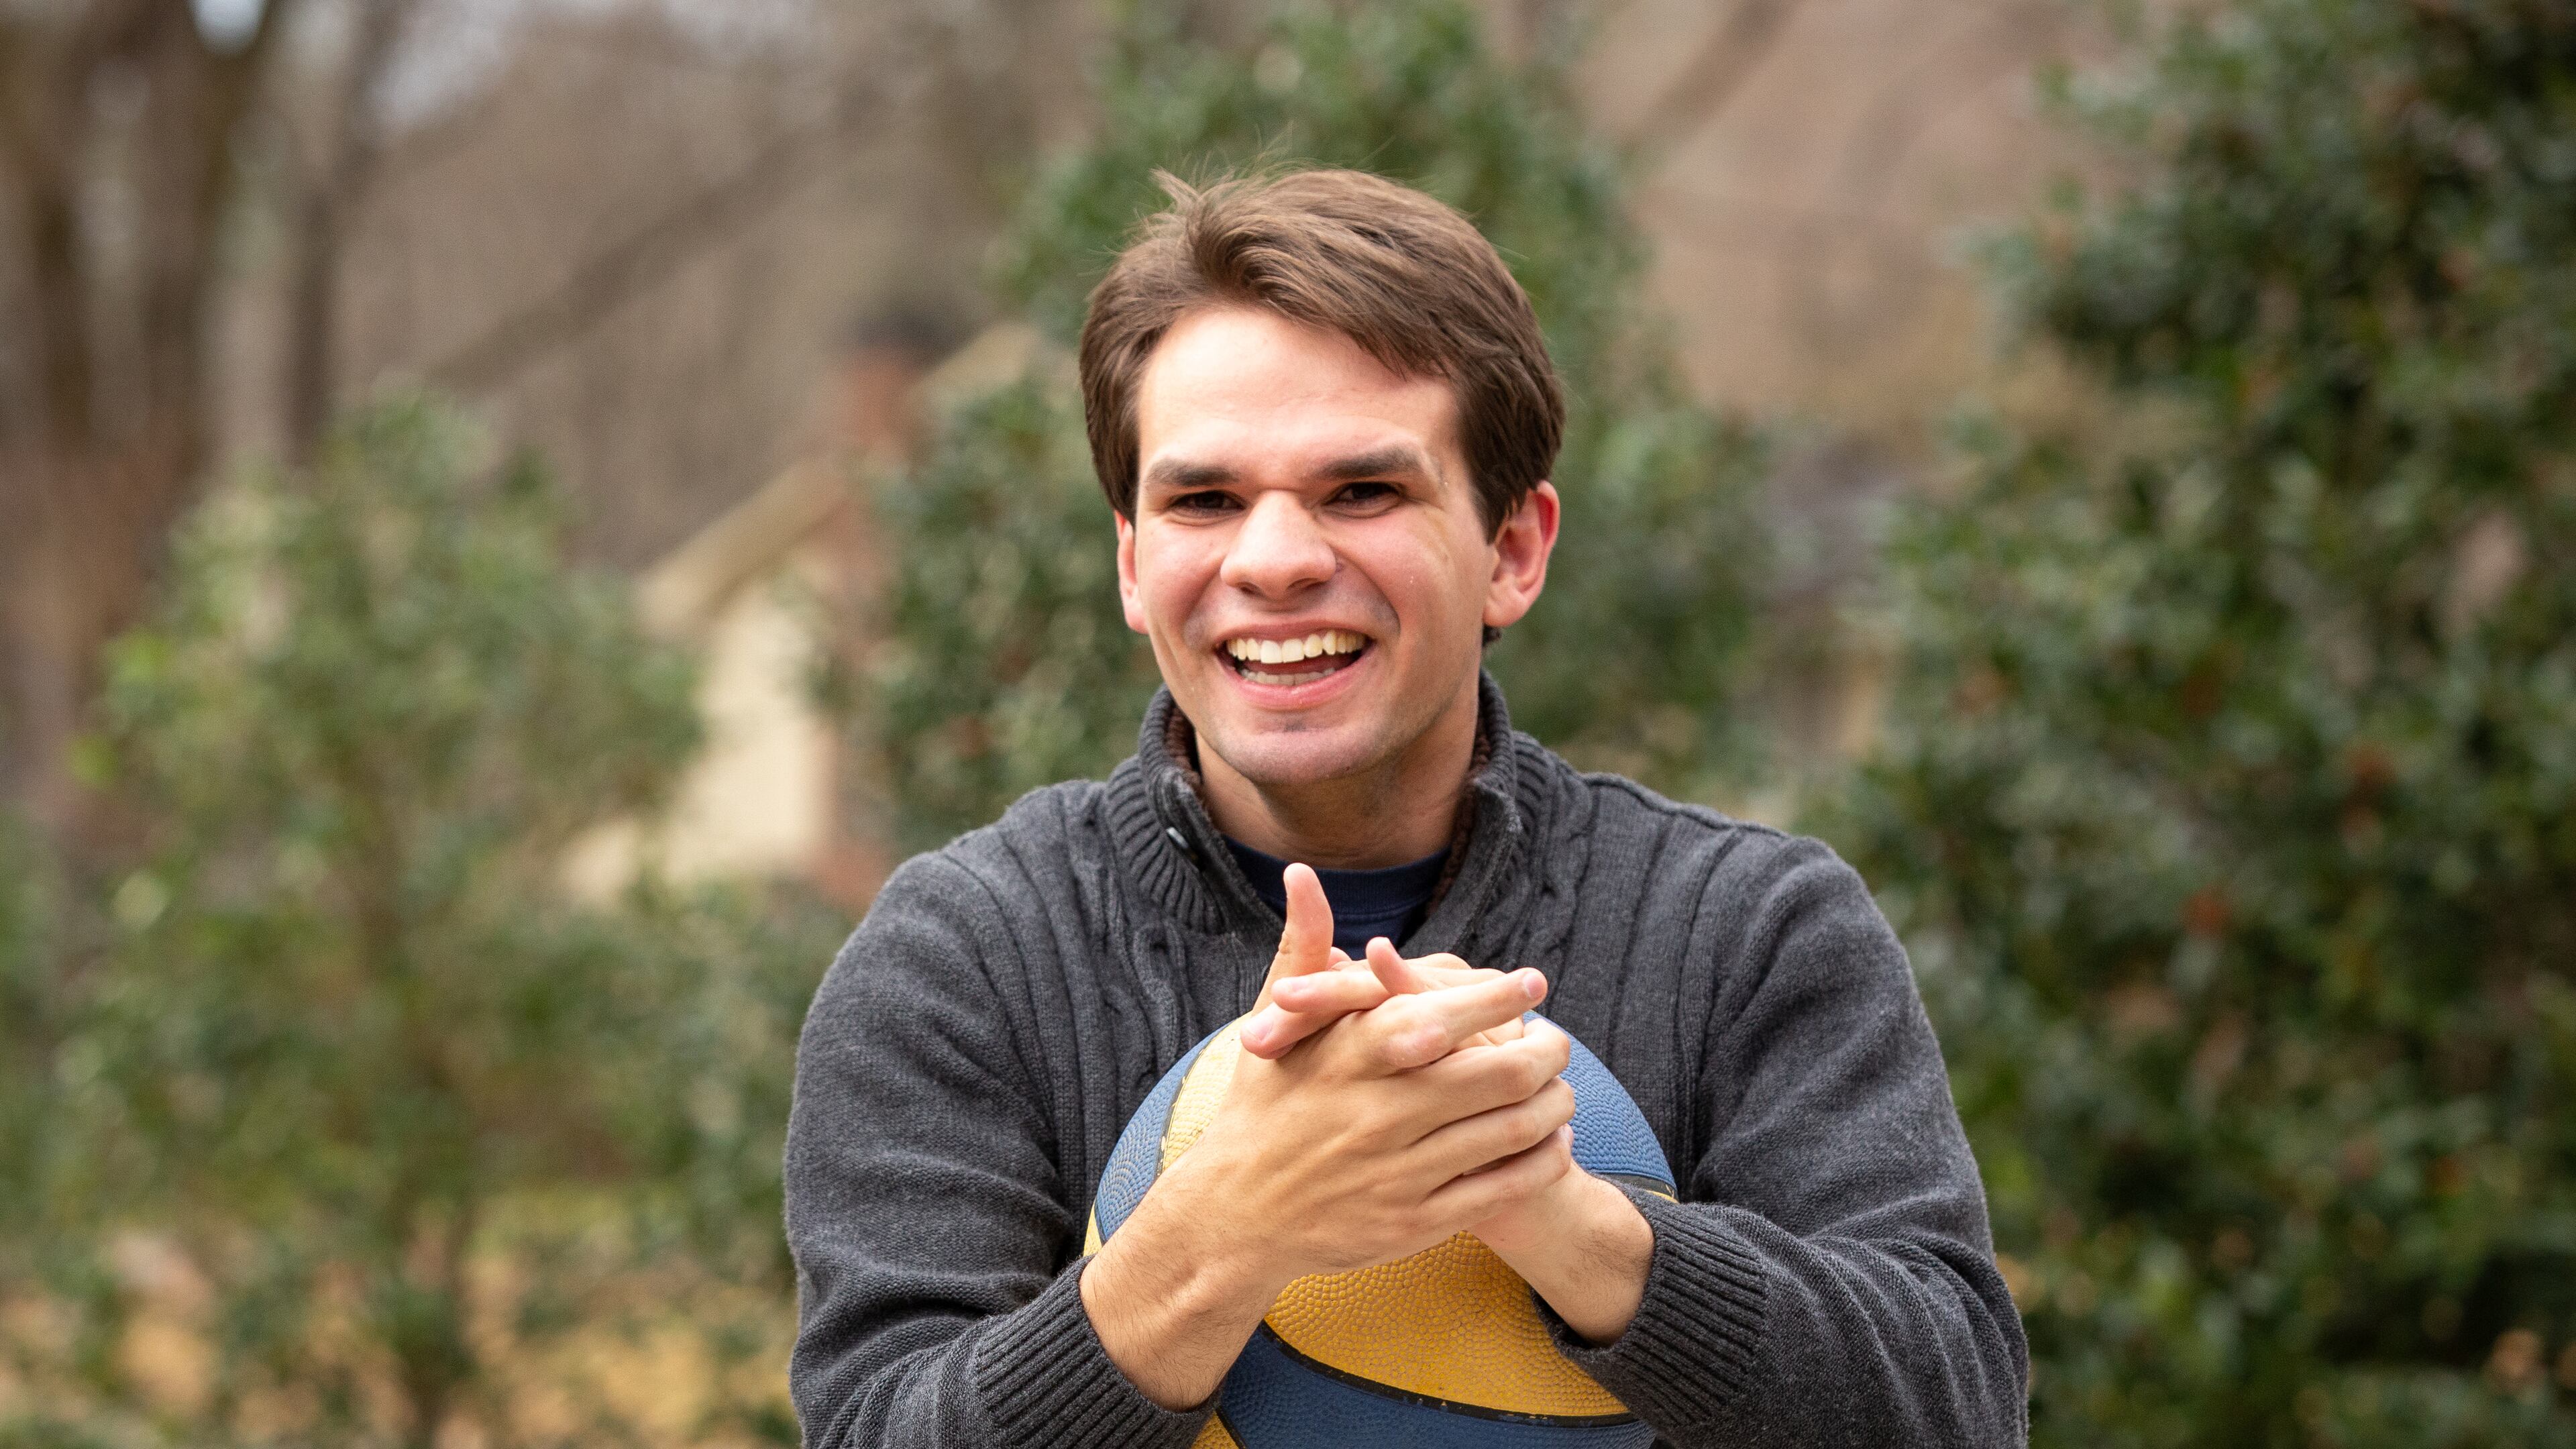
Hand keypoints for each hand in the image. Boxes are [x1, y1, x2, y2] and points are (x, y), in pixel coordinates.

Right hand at [1079, 864, 1574, 1407]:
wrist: (1235, 1216)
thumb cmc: (1263, 1106)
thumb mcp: (1277, 1026)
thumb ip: (1305, 950)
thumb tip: (1301, 874)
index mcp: (1354, 1054)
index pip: (1448, 1012)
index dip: (1503, 997)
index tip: (1533, 984)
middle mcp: (1382, 1110)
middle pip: (1502, 1072)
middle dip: (1546, 1052)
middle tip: (1558, 1042)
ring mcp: (1401, 1171)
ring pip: (1512, 1130)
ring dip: (1553, 1105)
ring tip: (1561, 1089)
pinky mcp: (1414, 1222)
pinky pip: (1503, 1188)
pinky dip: (1540, 1160)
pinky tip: (1551, 1142)